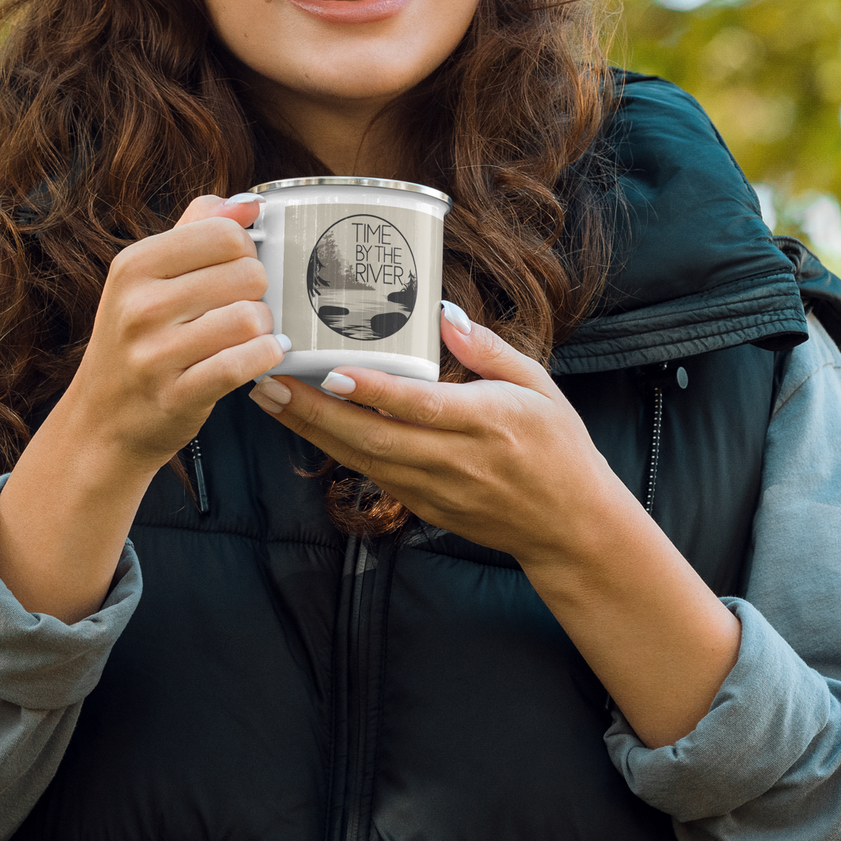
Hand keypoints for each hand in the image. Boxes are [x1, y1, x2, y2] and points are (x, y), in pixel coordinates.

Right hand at [69, 193, 288, 478]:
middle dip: (258, 290)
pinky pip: (244, 363)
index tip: (236, 269)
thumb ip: (196, 230)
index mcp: (133, 265)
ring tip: (251, 334)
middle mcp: (139, 306)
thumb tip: (248, 202)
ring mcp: (155, 354)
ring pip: (250, 317)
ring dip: (264, 327)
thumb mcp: (147, 278)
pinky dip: (265, 357)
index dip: (245, 250)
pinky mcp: (177, 395)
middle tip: (243, 306)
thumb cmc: (136, 342)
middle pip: (246, 273)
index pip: (223, 233)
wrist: (102, 422)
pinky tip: (263, 355)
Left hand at [247, 305, 610, 565]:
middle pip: (373, 437)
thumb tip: (442, 312)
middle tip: (268, 381)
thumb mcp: (539, 385)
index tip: (330, 372)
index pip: (420, 406)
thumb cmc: (559, 447)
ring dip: (312, 430)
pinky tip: (306, 426)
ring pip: (363, 460)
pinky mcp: (425, 508)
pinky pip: (373, 476)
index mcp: (488, 421)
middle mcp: (456, 460)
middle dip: (314, 412)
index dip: (373, 391)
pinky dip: (336, 451)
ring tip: (270, 398)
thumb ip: (488, 348)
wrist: (572, 527)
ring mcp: (436, 490)